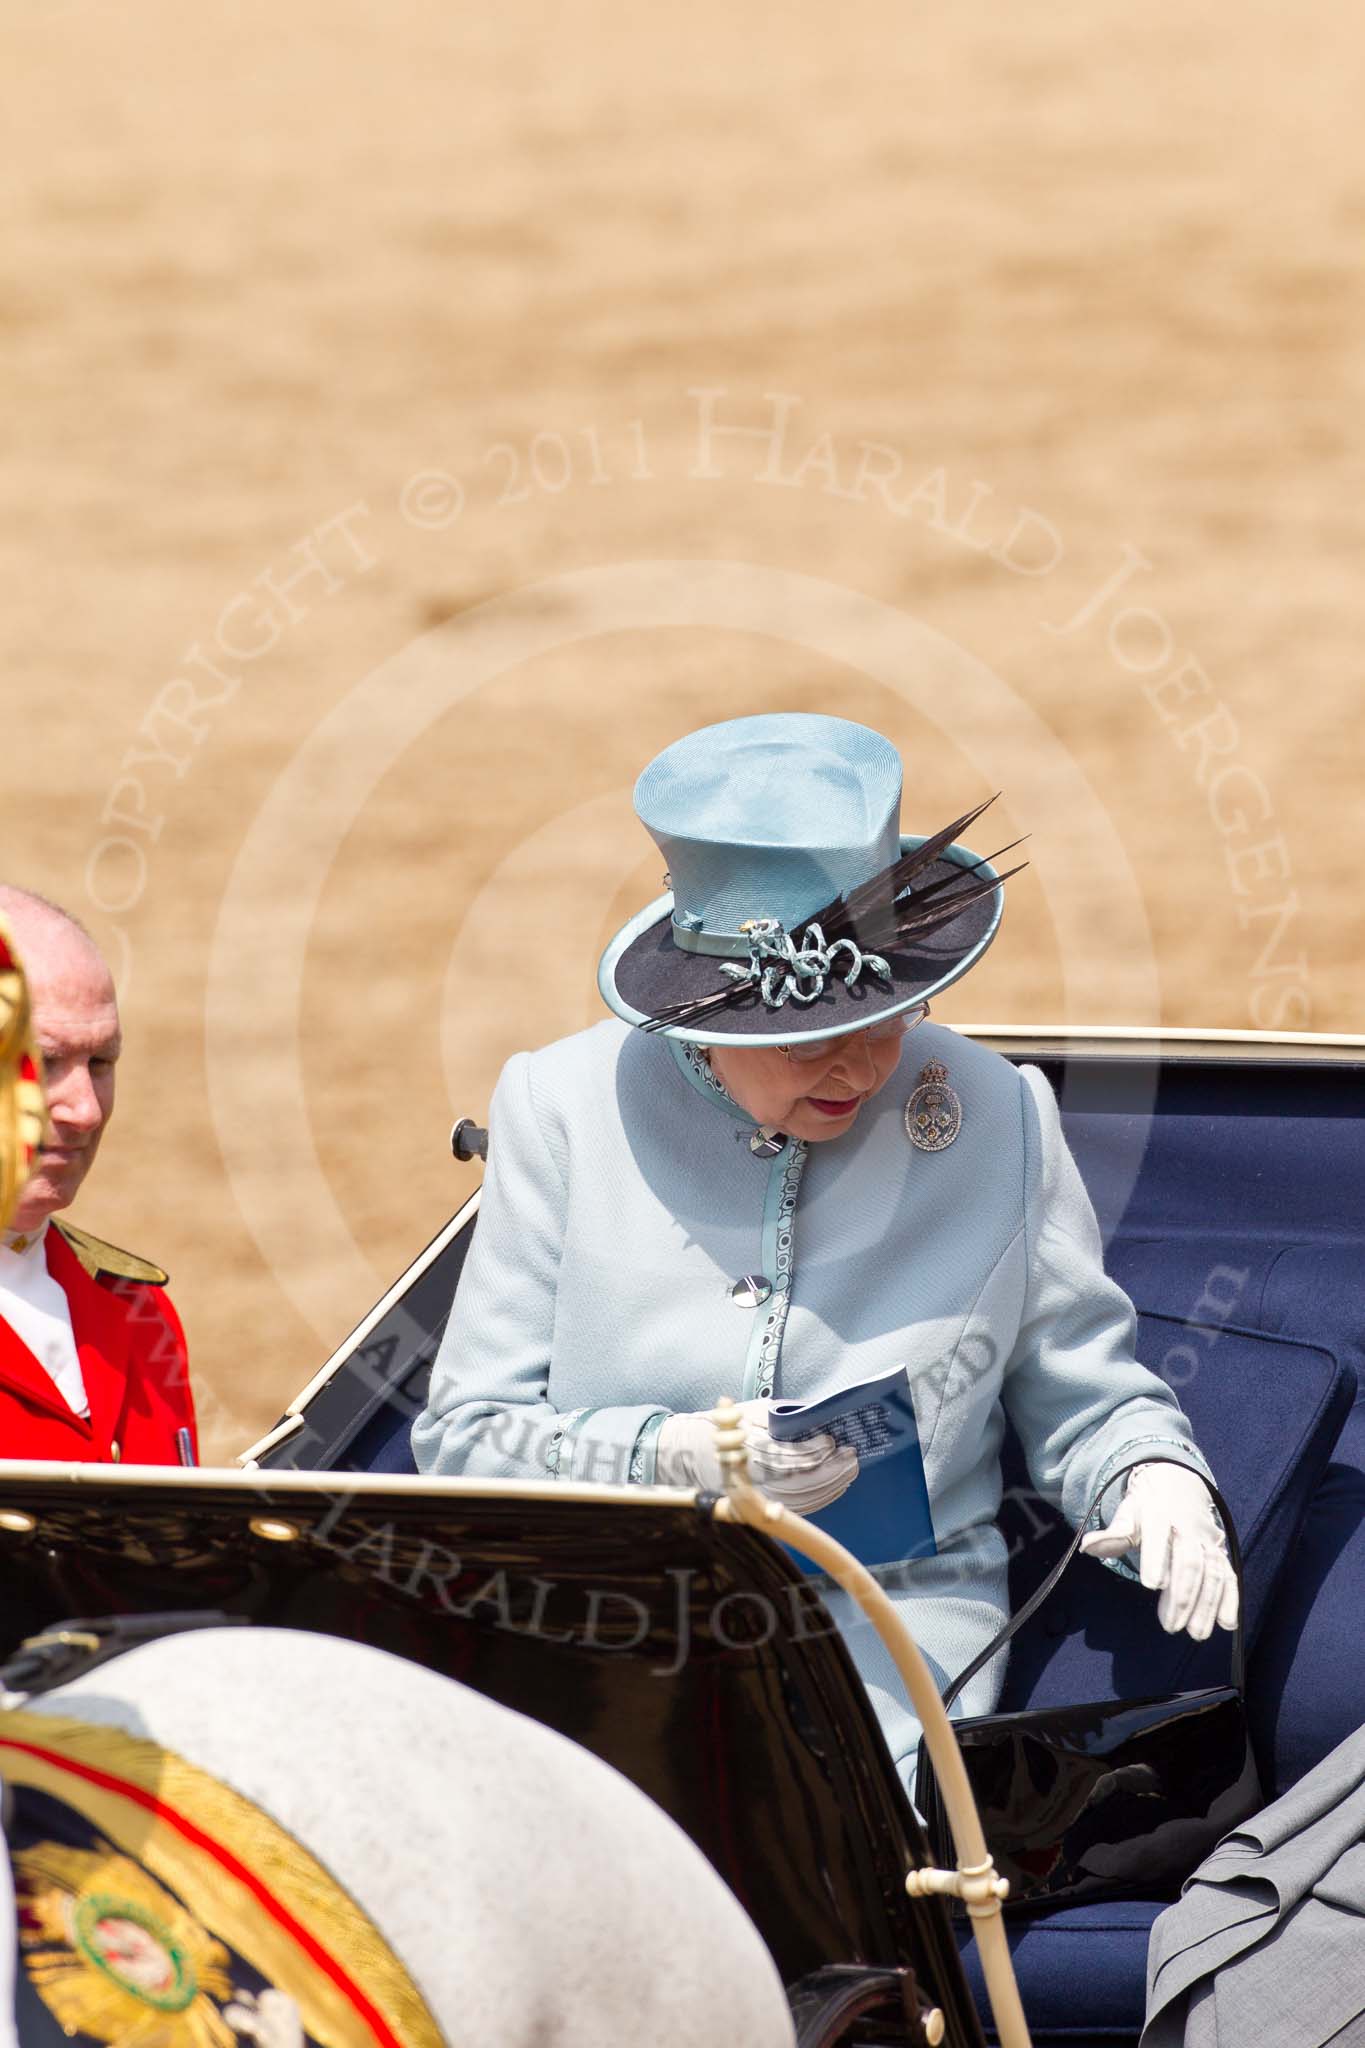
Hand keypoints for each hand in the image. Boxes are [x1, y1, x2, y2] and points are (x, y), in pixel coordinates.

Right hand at [656, 1399, 857, 1511]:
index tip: (831, 1441)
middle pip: (800, 1482)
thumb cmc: (731, 1427)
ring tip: (850, 1469)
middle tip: (851, 1457)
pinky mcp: (764, 1504)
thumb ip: (783, 1415)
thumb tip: (815, 1412)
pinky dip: (821, 1497)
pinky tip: (838, 1485)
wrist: (699, 1453)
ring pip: (802, 1498)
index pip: (788, 1457)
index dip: (812, 1451)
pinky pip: (798, 1506)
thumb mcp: (754, 1411)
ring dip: (831, 1485)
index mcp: (750, 1451)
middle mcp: (754, 1477)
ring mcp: (758, 1494)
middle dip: (830, 1471)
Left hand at [1079, 1463, 1238, 1639]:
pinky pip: (1229, 1576)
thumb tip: (1087, 1547)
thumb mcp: (1128, 1513)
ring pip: (1212, 1573)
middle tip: (1171, 1626)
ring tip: (1195, 1633)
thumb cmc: (1147, 1506)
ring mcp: (1207, 1542)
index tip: (1152, 1585)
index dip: (1157, 1559)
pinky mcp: (1220, 1553)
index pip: (1158, 1537)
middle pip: (1189, 1562)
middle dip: (1182, 1595)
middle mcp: (1188, 1528)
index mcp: (1159, 1514)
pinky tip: (1227, 1624)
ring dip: (1206, 1604)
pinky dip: (1230, 1599)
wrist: (1178, 1485)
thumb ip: (1112, 1535)